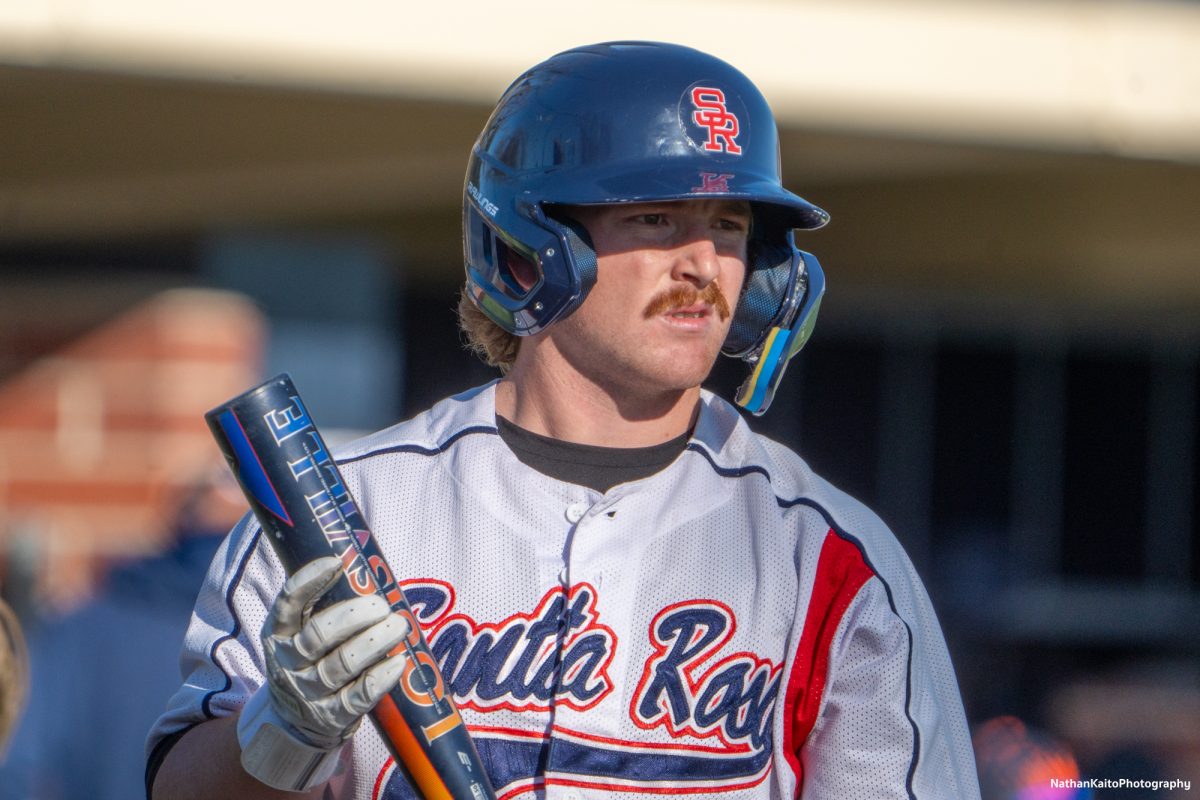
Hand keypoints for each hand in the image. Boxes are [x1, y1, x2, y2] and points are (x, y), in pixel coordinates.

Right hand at [238, 556, 410, 789]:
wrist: (294, 723)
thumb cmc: (310, 661)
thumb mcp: (301, 634)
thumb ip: (322, 606)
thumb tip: (364, 565)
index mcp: (278, 635)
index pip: (287, 604)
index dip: (308, 581)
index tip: (336, 561)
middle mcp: (288, 664)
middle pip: (319, 636)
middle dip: (354, 616)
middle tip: (382, 604)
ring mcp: (309, 693)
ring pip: (342, 665)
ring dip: (375, 642)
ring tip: (399, 624)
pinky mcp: (332, 717)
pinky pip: (358, 697)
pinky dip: (380, 679)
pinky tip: (399, 662)